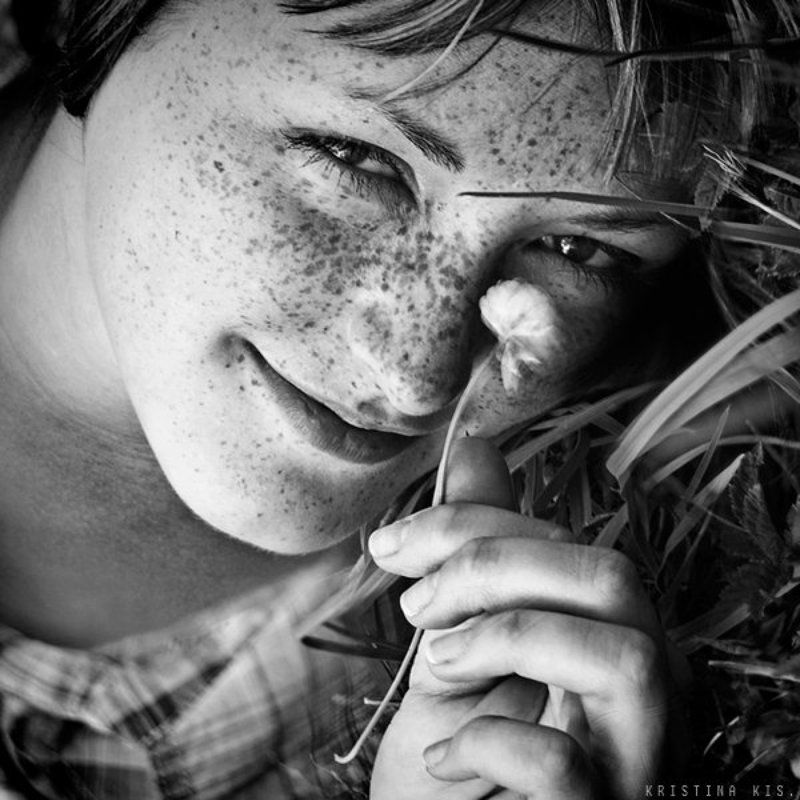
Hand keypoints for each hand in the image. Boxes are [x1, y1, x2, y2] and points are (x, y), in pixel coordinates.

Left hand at [369, 437, 685, 799]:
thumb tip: (476, 446)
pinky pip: (567, 762)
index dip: (467, 523)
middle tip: (417, 608)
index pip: (567, 541)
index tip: (388, 546)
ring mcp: (633, 754)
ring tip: (440, 664)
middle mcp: (643, 686)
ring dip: (504, 638)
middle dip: (491, 565)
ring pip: (620, 653)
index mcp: (607, 628)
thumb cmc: (461, 742)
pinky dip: (488, 744)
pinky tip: (446, 756)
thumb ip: (477, 548)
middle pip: (608, 577)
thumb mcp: (458, 632)